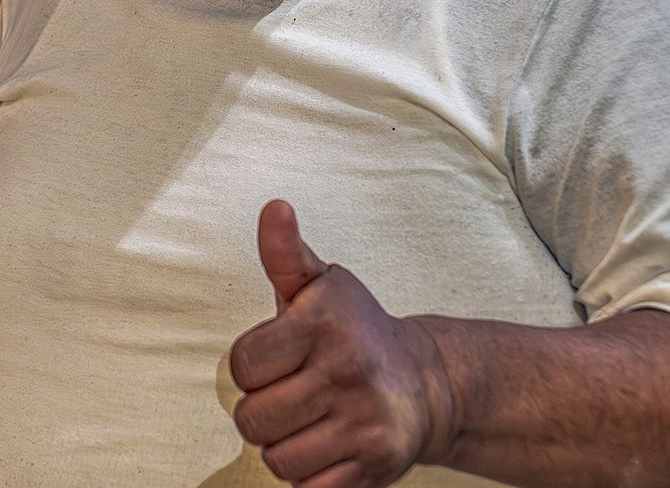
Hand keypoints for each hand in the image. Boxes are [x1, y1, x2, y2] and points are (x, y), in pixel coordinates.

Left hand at [228, 201, 454, 487]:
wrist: (428, 382)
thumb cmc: (356, 331)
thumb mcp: (320, 285)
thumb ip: (285, 252)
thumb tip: (274, 208)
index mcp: (323, 326)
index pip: (242, 366)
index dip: (252, 366)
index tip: (278, 357)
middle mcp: (346, 373)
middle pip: (252, 420)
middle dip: (264, 411)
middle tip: (293, 393)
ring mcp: (364, 423)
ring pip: (277, 459)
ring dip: (285, 445)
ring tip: (310, 420)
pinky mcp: (375, 466)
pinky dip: (310, 475)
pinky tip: (328, 445)